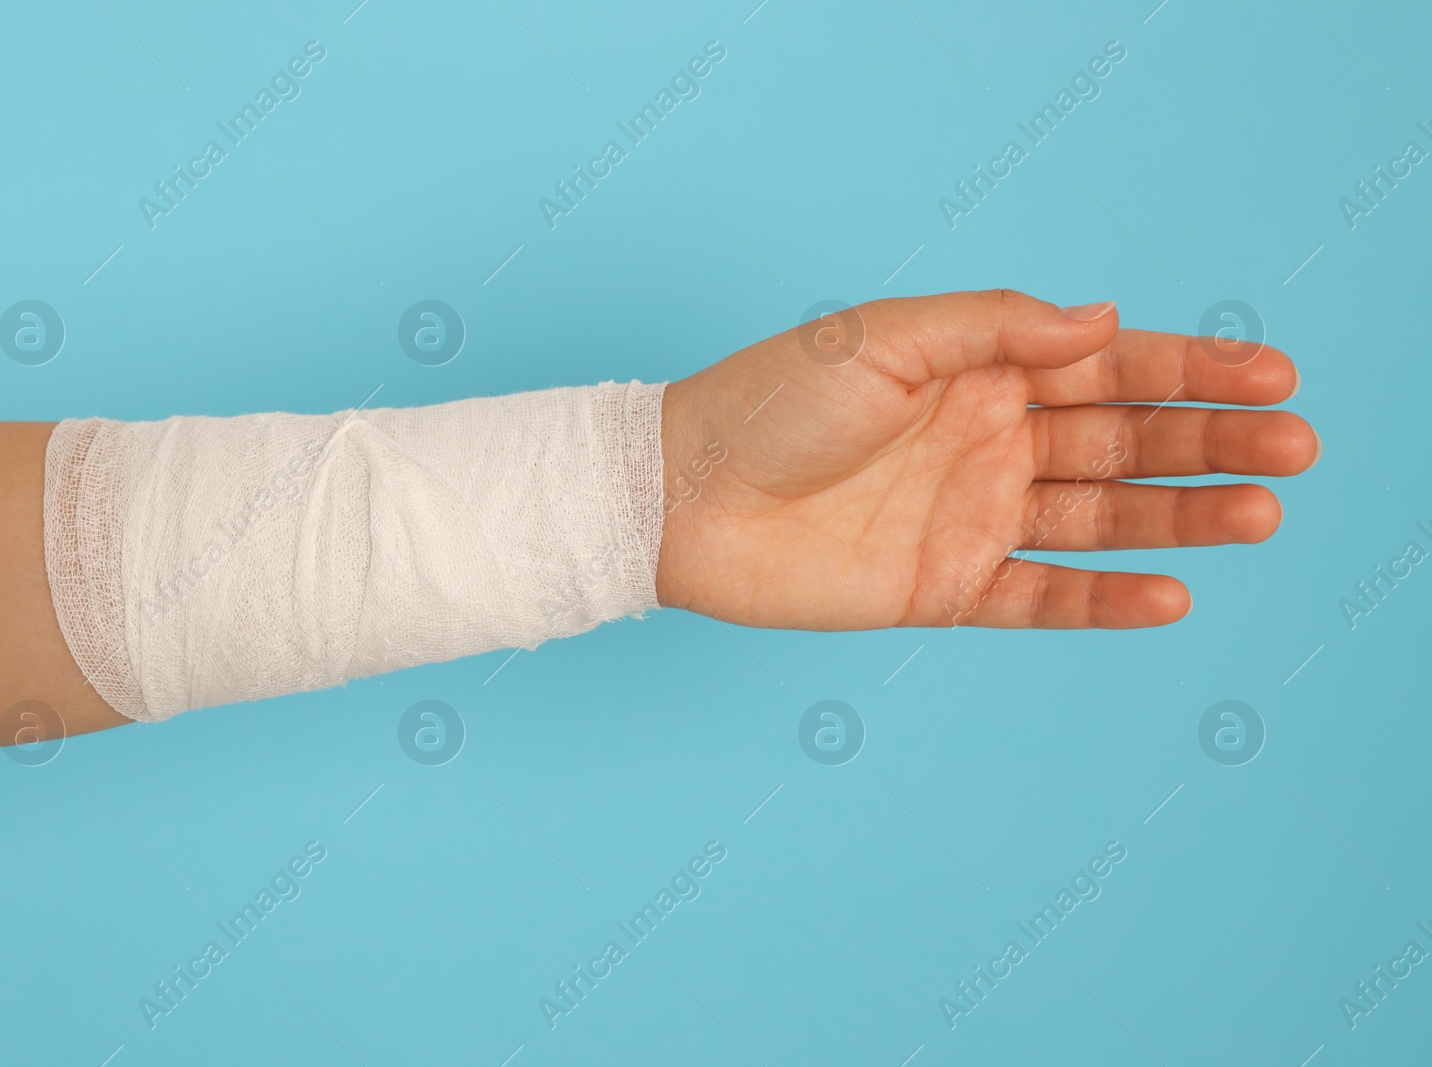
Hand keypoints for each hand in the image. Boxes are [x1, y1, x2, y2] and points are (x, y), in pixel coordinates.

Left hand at [655, 289, 1316, 628]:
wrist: (682, 496)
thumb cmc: (770, 401)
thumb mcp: (883, 339)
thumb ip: (995, 328)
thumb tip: (1104, 320)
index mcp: (979, 370)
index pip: (1107, 366)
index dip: (1192, 370)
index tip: (1272, 375)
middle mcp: (987, 441)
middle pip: (1124, 441)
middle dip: (1211, 442)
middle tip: (1296, 449)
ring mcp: (971, 517)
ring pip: (1099, 516)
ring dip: (1181, 516)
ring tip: (1262, 515)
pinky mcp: (944, 587)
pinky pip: (1040, 596)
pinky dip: (1103, 599)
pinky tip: (1170, 593)